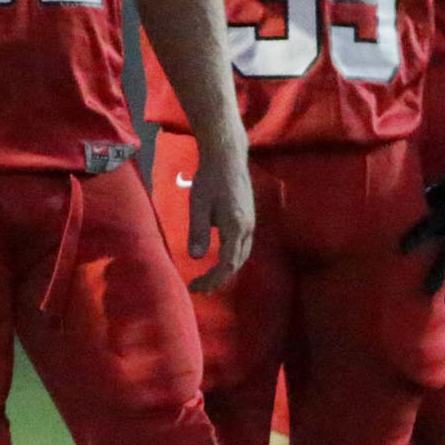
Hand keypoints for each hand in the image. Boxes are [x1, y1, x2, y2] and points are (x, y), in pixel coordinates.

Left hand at [183, 141, 254, 293]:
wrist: (228, 156)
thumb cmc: (210, 178)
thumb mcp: (198, 205)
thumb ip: (198, 232)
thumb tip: (197, 258)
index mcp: (236, 227)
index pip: (227, 265)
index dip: (212, 280)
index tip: (194, 286)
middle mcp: (248, 228)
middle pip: (237, 264)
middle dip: (219, 279)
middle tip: (199, 288)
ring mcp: (250, 223)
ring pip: (242, 256)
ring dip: (226, 271)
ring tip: (209, 280)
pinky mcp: (248, 218)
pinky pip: (243, 246)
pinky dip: (232, 258)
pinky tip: (220, 259)